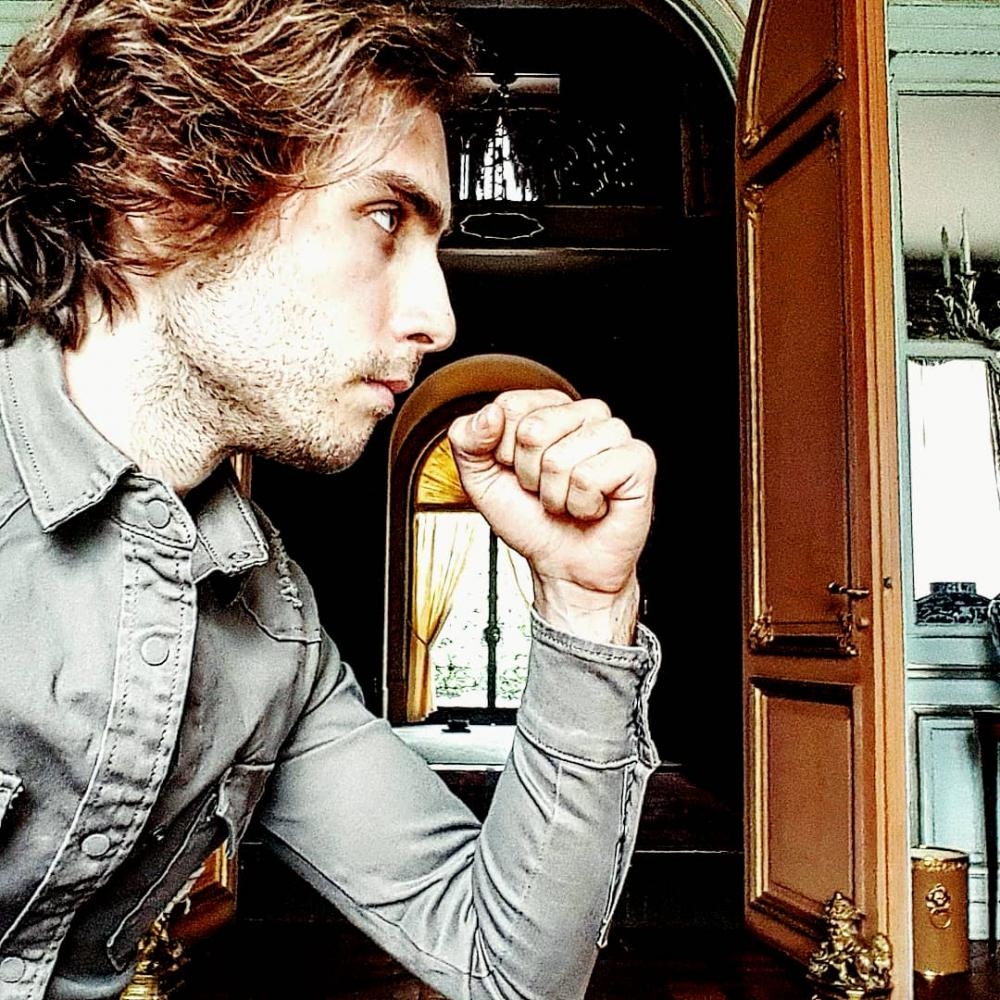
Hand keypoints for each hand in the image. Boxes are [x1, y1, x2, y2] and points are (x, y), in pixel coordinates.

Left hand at [447, 389, 654, 644]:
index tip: (519, 473)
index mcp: (550, 408)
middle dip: (529, 475)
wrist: (565, 566)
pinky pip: (589, 477)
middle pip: (533, 430)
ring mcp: (615, 433)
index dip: (503, 452)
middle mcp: (585, 413)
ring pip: (559, 459)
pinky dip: (582, 505)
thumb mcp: (480, 480)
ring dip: (555, 495)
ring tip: (569, 501)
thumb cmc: (531, 520)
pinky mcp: (638, 459)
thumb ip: (466, 439)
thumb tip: (489, 414)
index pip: (509, 406)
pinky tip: (592, 507)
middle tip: (546, 491)